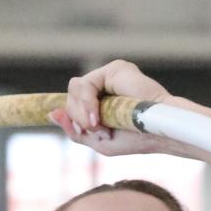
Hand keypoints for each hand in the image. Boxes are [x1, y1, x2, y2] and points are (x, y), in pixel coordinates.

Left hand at [51, 60, 171, 155]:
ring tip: (99, 124)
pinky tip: (98, 116)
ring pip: (75, 89)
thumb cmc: (135, 140)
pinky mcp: (114, 69)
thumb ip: (75, 130)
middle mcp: (104, 86)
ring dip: (82, 112)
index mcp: (100, 102)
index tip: (80, 130)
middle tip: (98, 130)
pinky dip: (88, 103)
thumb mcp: (99, 142)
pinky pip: (87, 84)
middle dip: (78, 117)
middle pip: (71, 96)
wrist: (158, 133)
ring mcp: (109, 76)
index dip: (70, 117)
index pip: (73, 105)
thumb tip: (52, 114)